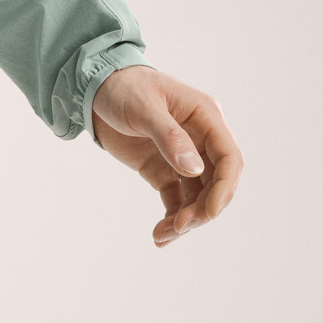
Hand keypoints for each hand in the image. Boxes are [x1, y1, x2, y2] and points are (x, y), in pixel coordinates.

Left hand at [90, 67, 243, 248]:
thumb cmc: (123, 87)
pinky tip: (160, 235)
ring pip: (198, 196)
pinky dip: (172, 217)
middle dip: (203, 209)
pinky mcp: (164, 169)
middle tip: (179, 226)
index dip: (224, 187)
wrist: (94, 87)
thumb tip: (195, 169)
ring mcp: (183, 156)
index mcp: (205, 117)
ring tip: (162, 235)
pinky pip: (176, 199)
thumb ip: (170, 136)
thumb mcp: (144, 107)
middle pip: (217, 182)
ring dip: (186, 219)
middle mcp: (200, 139)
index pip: (228, 157)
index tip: (209, 213)